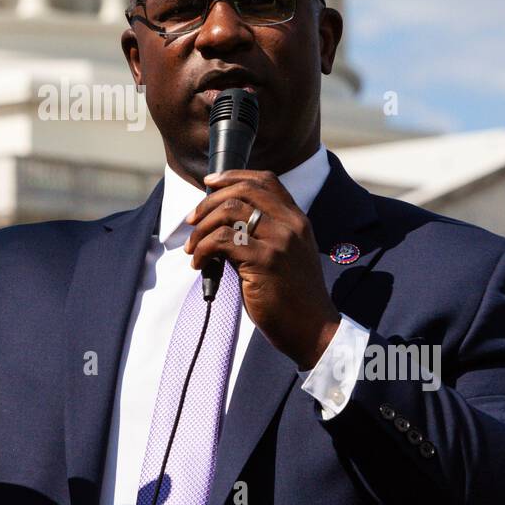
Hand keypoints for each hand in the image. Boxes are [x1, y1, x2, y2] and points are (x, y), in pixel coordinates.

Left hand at [183, 170, 339, 369]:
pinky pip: (223, 240)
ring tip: (194, 248)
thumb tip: (220, 224)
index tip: (210, 182)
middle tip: (192, 220)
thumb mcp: (286, 255)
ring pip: (229, 211)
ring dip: (202, 228)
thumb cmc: (293, 296)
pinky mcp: (265, 260)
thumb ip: (263, 234)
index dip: (233, 176)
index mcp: (297, 219)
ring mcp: (280, 240)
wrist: (313, 328)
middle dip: (209, 201)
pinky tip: (200, 263)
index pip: (265, 180)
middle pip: (244, 191)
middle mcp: (291, 224)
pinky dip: (204, 249)